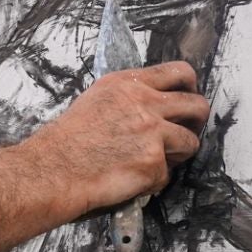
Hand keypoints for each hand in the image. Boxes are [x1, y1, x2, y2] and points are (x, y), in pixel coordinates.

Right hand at [25, 61, 208, 215]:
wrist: (54, 168)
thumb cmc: (68, 140)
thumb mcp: (97, 99)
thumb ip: (130, 97)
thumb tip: (154, 104)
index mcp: (129, 84)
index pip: (179, 72)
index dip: (190, 87)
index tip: (188, 97)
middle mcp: (145, 103)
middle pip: (197, 105)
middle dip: (197, 120)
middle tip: (188, 130)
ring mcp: (152, 133)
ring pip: (191, 142)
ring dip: (179, 153)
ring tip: (158, 160)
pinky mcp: (154, 163)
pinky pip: (168, 173)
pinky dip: (154, 179)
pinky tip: (133, 178)